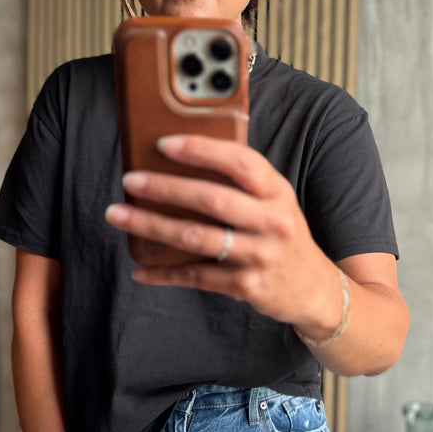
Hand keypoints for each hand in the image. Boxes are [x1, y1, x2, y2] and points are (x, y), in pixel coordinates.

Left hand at [105, 134, 342, 337]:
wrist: (314, 288)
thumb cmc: (283, 235)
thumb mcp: (275, 202)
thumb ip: (242, 182)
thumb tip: (184, 160)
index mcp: (277, 191)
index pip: (240, 162)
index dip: (201, 150)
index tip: (164, 143)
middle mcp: (271, 221)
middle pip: (211, 199)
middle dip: (164, 187)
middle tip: (130, 180)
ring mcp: (260, 255)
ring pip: (197, 237)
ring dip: (152, 225)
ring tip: (118, 214)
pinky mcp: (246, 286)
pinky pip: (197, 276)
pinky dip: (164, 273)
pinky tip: (140, 269)